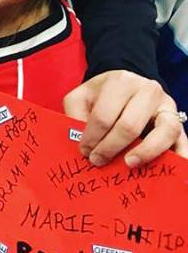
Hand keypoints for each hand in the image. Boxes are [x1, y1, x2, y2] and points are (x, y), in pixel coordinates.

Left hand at [63, 70, 187, 166]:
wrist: (126, 85)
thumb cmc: (102, 95)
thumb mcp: (81, 97)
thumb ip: (75, 114)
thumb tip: (78, 141)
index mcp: (120, 81)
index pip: (104, 114)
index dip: (92, 137)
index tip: (84, 152)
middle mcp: (148, 91)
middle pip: (130, 124)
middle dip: (111, 147)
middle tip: (98, 161)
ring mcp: (167, 107)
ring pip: (164, 132)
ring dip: (146, 152)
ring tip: (128, 164)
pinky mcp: (179, 123)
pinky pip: (183, 142)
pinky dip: (178, 157)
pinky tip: (168, 171)